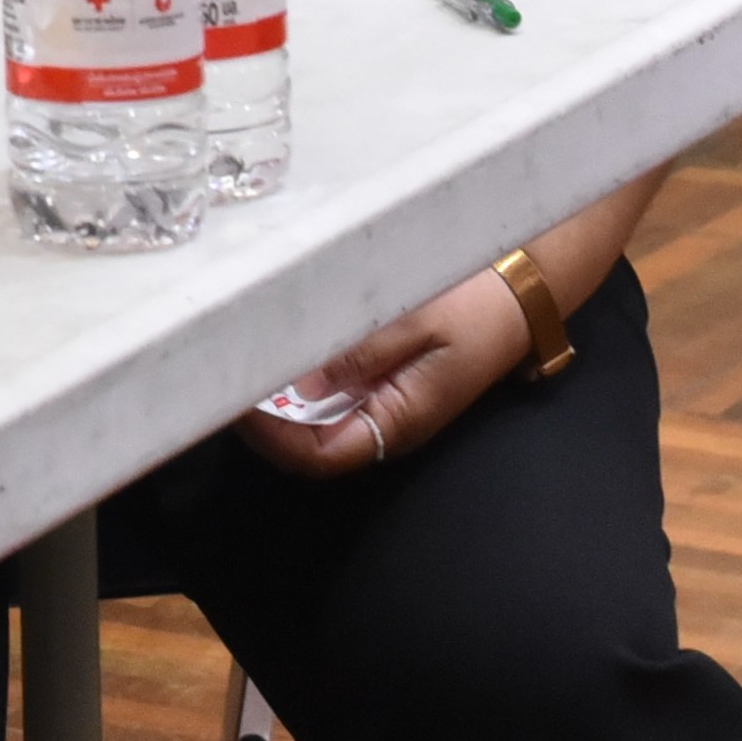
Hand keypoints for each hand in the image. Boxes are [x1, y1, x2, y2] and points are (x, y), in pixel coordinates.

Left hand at [244, 262, 535, 479]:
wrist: (524, 283)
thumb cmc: (477, 304)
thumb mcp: (416, 322)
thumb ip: (358, 354)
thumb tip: (296, 388)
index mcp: (397, 421)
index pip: (318, 457)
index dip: (270, 439)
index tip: (230, 400)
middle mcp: (385, 421)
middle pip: (307, 443)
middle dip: (261, 419)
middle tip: (217, 375)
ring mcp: (380, 400)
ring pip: (311, 419)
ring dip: (272, 397)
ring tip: (233, 359)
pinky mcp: (378, 376)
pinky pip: (325, 390)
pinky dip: (293, 375)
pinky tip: (271, 344)